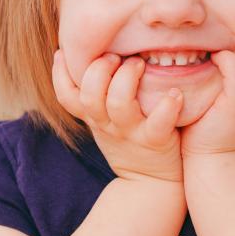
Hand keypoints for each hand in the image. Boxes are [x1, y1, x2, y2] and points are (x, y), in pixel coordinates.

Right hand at [52, 50, 184, 183]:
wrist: (151, 184)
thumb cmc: (129, 142)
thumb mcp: (104, 123)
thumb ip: (97, 96)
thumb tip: (91, 57)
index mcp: (93, 117)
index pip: (65, 96)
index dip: (59, 74)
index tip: (63, 51)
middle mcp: (107, 124)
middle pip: (89, 95)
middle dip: (99, 69)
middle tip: (116, 56)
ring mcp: (130, 133)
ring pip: (119, 104)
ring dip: (128, 78)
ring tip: (140, 63)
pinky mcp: (155, 141)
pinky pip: (158, 123)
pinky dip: (167, 106)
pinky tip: (174, 93)